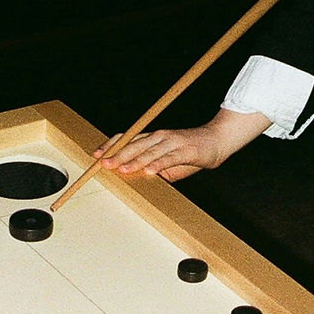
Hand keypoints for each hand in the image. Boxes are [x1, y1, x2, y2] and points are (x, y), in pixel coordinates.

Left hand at [92, 109, 271, 181]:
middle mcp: (159, 136)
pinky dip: (159, 164)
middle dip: (118, 155)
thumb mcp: (167, 162)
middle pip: (135, 145)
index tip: (97, 155)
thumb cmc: (189, 153)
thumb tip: (135, 177)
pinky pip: (169, 158)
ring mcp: (172, 142)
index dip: (111, 145)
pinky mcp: (185, 150)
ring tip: (123, 169)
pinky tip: (150, 171)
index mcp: (152, 138)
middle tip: (104, 164)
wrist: (217, 141)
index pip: (128, 139)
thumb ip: (151, 167)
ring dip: (135, 160)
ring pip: (150, 151)